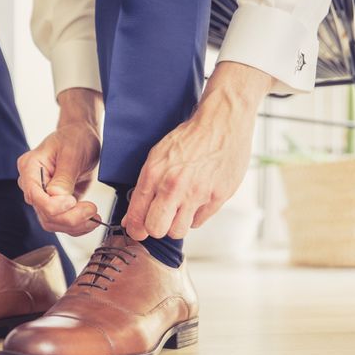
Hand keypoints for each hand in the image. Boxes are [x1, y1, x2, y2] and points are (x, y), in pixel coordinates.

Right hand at [17, 88, 102, 235]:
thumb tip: (58, 199)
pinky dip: (77, 226)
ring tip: (94, 215)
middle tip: (92, 209)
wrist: (81, 136)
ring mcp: (42, 196)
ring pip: (52, 223)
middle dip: (69, 218)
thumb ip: (64, 177)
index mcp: (30, 167)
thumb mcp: (72, 153)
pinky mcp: (54, 204)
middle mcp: (31, 184)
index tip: (74, 200)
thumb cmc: (75, 138)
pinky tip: (91, 219)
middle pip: (44, 214)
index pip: (35, 196)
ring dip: (75, 225)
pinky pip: (61, 223)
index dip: (54, 206)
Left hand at [122, 62, 272, 239]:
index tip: (138, 229)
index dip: (135, 228)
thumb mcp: (157, 156)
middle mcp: (174, 186)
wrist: (221, 122)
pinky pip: (199, 222)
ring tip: (180, 208)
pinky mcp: (217, 197)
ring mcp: (197, 194)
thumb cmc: (189, 138)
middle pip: (156, 230)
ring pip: (178, 232)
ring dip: (177, 224)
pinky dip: (195, 215)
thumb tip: (132, 217)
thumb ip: (144, 188)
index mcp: (154, 175)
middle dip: (156, 228)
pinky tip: (197, 199)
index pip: (137, 217)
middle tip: (160, 219)